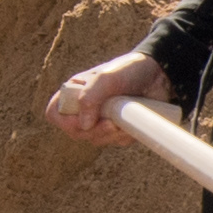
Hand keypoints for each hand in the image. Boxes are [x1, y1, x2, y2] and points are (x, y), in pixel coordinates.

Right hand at [45, 52, 169, 144]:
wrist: (158, 75)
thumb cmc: (128, 70)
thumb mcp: (106, 78)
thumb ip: (90, 97)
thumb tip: (84, 125)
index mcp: (74, 92)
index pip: (55, 113)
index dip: (65, 122)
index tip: (84, 123)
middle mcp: (84, 107)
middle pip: (76, 132)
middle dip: (95, 131)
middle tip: (112, 124)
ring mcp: (100, 119)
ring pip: (96, 140)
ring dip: (111, 134)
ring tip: (124, 118)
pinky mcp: (116, 128)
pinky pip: (115, 141)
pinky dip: (123, 136)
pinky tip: (130, 122)